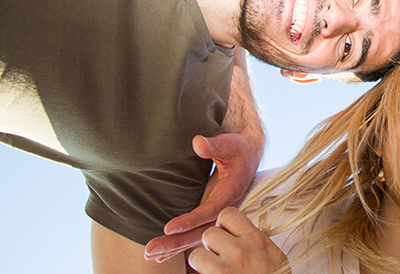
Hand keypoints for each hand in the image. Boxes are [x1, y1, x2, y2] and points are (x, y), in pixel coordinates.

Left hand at [144, 133, 260, 262]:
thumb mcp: (229, 143)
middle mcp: (226, 208)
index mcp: (231, 192)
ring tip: (150, 256)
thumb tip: (197, 143)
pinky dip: (180, 245)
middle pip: (202, 232)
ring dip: (175, 247)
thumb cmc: (238, 148)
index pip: (210, 210)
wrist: (249, 155)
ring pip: (198, 236)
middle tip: (150, 251)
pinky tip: (162, 256)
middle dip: (176, 242)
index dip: (191, 221)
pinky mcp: (212, 216)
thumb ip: (214, 145)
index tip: (169, 228)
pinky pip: (197, 234)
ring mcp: (219, 215)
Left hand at [189, 208, 288, 273]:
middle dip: (211, 246)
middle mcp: (241, 252)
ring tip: (215, 272)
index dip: (222, 224)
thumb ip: (253, 242)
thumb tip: (235, 233)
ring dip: (202, 264)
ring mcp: (226, 271)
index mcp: (257, 241)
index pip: (227, 214)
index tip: (228, 237)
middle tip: (220, 260)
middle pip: (209, 234)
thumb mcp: (272, 256)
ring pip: (195, 255)